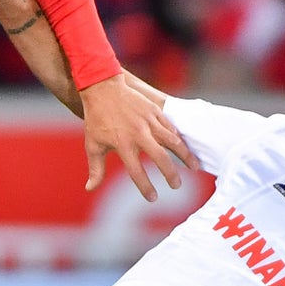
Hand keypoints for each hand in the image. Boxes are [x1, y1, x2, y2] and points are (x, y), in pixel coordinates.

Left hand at [79, 76, 187, 199]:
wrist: (102, 88)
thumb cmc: (96, 118)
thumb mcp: (92, 144)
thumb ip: (95, 168)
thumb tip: (90, 188)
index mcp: (123, 144)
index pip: (136, 171)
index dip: (145, 187)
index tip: (152, 198)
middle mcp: (138, 133)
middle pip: (160, 158)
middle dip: (171, 174)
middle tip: (176, 186)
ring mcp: (149, 121)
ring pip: (173, 141)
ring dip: (185, 155)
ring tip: (194, 167)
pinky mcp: (154, 110)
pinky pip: (170, 127)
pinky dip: (178, 139)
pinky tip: (184, 148)